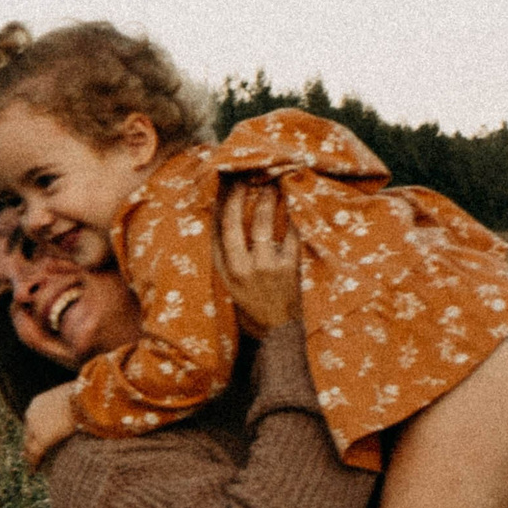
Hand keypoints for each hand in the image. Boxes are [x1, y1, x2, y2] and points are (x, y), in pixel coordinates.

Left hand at [22, 380, 80, 469]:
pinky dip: (34, 463)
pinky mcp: (42, 438)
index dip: (33, 432)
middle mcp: (32, 414)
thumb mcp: (72, 398)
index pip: (33, 420)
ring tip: (31, 468)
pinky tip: (33, 471)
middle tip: (26, 455)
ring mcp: (35, 427)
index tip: (33, 439)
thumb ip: (69, 407)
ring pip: (29, 445)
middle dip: (29, 444)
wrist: (85, 397)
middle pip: (28, 433)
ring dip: (30, 456)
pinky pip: (35, 454)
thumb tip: (79, 410)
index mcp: (38, 403)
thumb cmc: (85, 395)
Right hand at [216, 185, 301, 337]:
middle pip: (236, 223)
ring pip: (264, 225)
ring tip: (270, 185)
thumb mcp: (228, 285)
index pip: (217, 231)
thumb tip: (223, 223)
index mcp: (224, 271)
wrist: (277, 331)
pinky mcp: (289, 267)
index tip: (223, 186)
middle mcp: (242, 267)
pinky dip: (290, 220)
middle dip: (238, 197)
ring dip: (266, 201)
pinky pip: (290, 235)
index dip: (219, 206)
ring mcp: (267, 267)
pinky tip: (290, 207)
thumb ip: (226, 258)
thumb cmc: (249, 307)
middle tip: (244, 176)